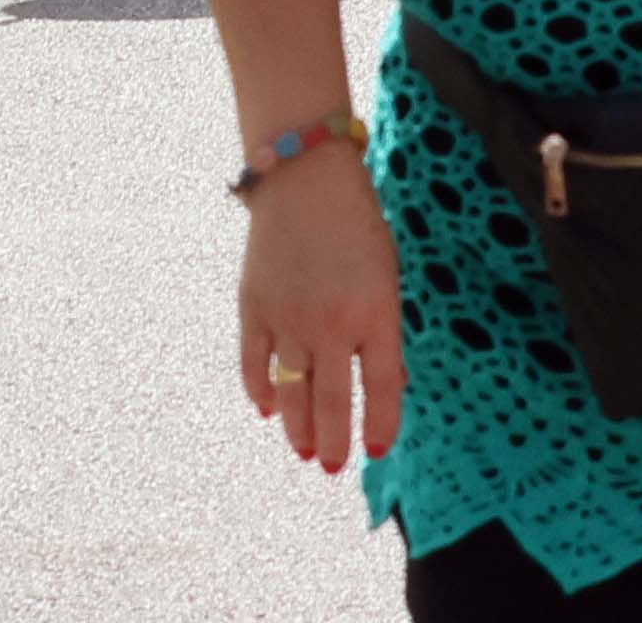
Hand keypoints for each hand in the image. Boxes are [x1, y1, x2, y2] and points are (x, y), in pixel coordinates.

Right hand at [232, 145, 403, 473]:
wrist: (304, 175)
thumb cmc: (356, 224)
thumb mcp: (387, 275)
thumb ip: (384, 329)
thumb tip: (388, 383)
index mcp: (376, 313)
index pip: (383, 388)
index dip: (382, 425)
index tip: (377, 450)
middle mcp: (332, 322)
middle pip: (335, 402)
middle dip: (335, 442)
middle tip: (331, 466)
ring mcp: (288, 316)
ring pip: (293, 393)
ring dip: (298, 428)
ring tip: (304, 451)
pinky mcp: (253, 305)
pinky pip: (254, 364)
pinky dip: (260, 391)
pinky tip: (267, 409)